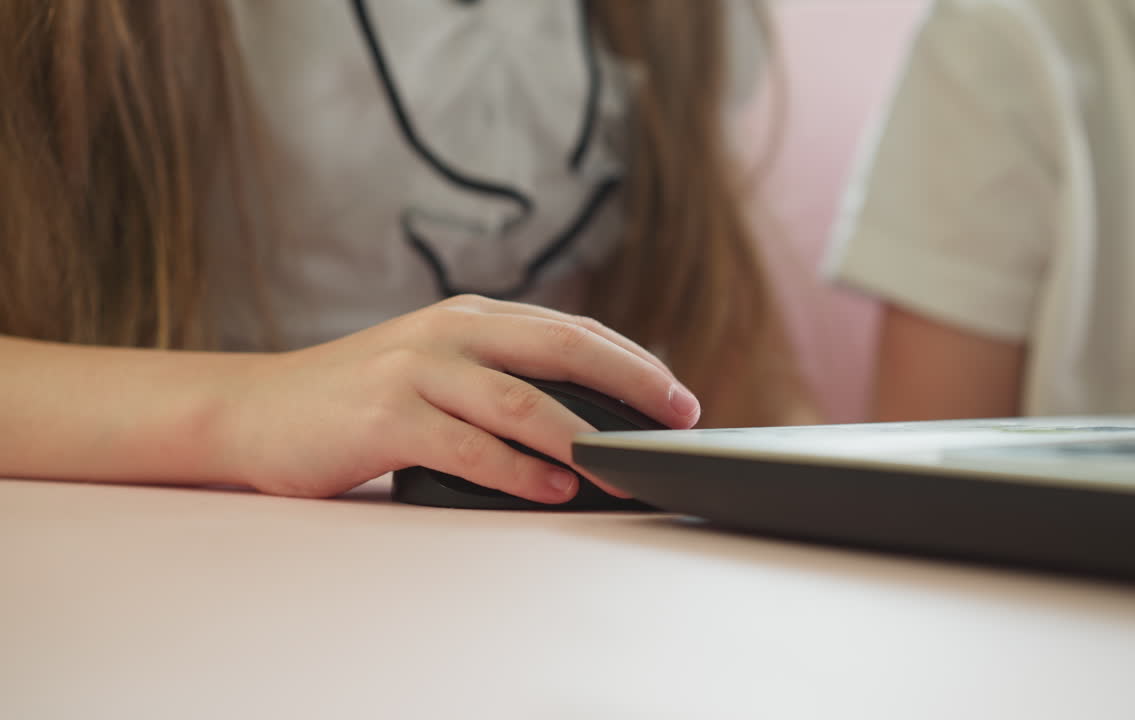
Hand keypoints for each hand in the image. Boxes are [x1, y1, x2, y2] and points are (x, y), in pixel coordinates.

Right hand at [216, 295, 698, 500]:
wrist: (253, 410)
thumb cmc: (354, 400)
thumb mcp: (432, 366)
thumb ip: (496, 375)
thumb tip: (583, 417)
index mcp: (470, 318)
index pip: (573, 330)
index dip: (634, 363)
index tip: (677, 399)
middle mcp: (449, 332)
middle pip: (565, 348)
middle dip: (634, 385)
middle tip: (678, 422)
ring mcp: (416, 370)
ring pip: (523, 401)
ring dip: (584, 440)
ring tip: (625, 470)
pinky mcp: (387, 417)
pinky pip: (471, 447)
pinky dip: (520, 472)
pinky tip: (554, 490)